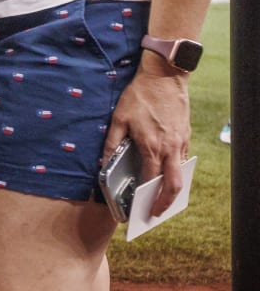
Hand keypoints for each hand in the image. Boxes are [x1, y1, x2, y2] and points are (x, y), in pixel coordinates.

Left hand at [104, 57, 191, 204]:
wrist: (164, 77)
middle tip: (157, 213)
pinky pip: (183, 159)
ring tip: (163, 198)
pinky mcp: (186, 135)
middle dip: (166, 202)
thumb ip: (112, 143)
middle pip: (173, 184)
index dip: (145, 197)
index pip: (150, 180)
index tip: (140, 209)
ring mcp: (181, 142)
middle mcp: (169, 148)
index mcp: (151, 146)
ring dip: (173, 188)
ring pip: (181, 173)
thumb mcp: (118, 118)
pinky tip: (167, 172)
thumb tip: (104, 163)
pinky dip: (177, 170)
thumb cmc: (139, 96)